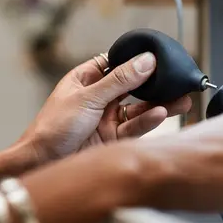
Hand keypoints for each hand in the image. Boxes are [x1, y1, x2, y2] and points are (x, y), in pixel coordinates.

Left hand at [20, 52, 191, 161]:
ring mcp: (107, 119)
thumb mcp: (88, 98)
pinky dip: (149, 121)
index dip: (138, 61)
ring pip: (139, 108)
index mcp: (86, 80)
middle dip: (156, 86)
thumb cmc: (52, 128)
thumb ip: (119, 80)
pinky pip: (135, 127)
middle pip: (134, 87)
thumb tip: (145, 60)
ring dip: (159, 105)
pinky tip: (160, 114)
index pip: (117, 64)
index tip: (161, 58)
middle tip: (179, 82)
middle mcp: (99, 98)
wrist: (41, 164)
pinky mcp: (113, 139)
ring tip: (181, 101)